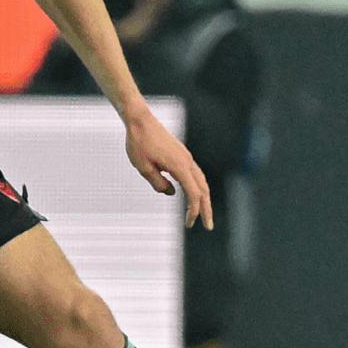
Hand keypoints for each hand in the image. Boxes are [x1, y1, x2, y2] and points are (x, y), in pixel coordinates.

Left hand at [124, 111, 212, 228]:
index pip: (193, 194)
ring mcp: (186, 157)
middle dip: (206, 209)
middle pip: (203, 189)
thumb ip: (158, 183)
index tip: (189, 223)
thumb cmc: (139, 143)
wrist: (140, 120)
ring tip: (202, 214)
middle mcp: (187, 161)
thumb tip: (171, 193)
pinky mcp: (181, 154)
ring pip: (201, 181)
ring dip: (203, 199)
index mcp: (180, 166)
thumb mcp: (144, 168)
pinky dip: (197, 187)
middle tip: (208, 226)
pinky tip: (192, 195)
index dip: (194, 210)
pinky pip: (194, 174)